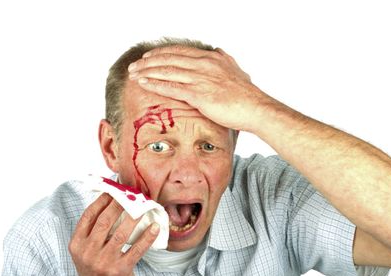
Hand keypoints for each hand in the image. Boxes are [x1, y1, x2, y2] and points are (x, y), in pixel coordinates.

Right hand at [68, 193, 158, 275]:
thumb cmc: (96, 271)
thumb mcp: (86, 252)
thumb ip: (94, 233)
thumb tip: (112, 205)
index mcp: (77, 244)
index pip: (89, 216)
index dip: (102, 200)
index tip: (113, 189)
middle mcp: (88, 252)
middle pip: (105, 221)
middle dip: (119, 204)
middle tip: (132, 194)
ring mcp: (104, 262)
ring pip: (122, 233)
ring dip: (135, 217)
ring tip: (145, 207)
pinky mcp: (120, 270)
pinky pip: (137, 249)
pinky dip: (148, 237)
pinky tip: (155, 227)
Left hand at [127, 46, 274, 131]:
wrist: (256, 109)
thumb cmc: (247, 96)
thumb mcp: (237, 71)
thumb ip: (225, 60)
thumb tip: (219, 52)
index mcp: (212, 58)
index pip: (180, 52)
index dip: (162, 53)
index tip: (149, 57)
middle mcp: (204, 65)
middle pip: (169, 59)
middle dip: (149, 62)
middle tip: (135, 65)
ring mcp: (201, 79)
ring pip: (167, 71)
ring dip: (147, 72)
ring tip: (134, 74)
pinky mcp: (199, 95)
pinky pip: (171, 87)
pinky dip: (155, 84)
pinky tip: (144, 84)